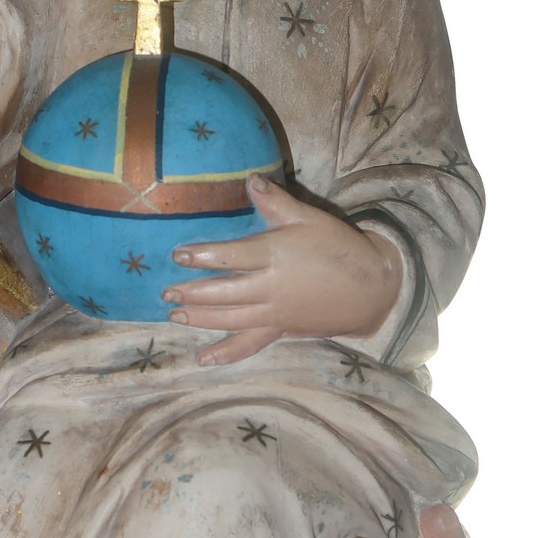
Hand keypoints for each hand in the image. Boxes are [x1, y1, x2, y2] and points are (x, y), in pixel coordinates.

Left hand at [163, 173, 400, 365]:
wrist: (372, 287)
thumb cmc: (338, 247)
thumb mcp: (309, 218)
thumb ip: (275, 202)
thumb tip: (249, 178)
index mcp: (275, 255)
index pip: (231, 257)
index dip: (202, 256)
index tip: (177, 255)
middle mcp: (271, 287)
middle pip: (224, 292)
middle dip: (192, 293)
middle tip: (166, 293)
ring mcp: (275, 312)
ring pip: (230, 319)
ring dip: (200, 319)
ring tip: (174, 316)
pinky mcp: (281, 329)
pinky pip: (249, 344)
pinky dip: (226, 352)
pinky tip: (203, 358)